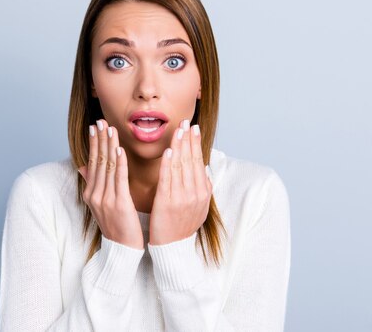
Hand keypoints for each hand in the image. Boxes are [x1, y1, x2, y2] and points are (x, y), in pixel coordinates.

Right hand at [78, 119, 143, 249]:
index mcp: (90, 193)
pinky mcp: (119, 204)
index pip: (92, 162)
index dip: (94, 143)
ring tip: (110, 129)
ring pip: (107, 167)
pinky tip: (120, 150)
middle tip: (101, 120)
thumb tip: (82, 166)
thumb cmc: (116, 225)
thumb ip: (93, 183)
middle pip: (97, 161)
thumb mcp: (100, 204)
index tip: (95, 126)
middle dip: (100, 139)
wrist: (122, 250)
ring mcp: (105, 199)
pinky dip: (119, 163)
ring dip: (109, 146)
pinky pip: (119, 179)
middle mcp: (94, 194)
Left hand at [149, 119, 211, 244]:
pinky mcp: (167, 203)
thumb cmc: (182, 226)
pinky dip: (168, 164)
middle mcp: (195, 193)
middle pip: (191, 160)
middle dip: (188, 139)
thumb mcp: (199, 207)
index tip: (193, 128)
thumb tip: (204, 170)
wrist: (173, 249)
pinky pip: (168, 180)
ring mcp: (182, 198)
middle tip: (186, 121)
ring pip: (180, 166)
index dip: (195, 143)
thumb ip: (202, 188)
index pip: (199, 162)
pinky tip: (168, 152)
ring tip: (178, 130)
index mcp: (203, 192)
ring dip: (179, 146)